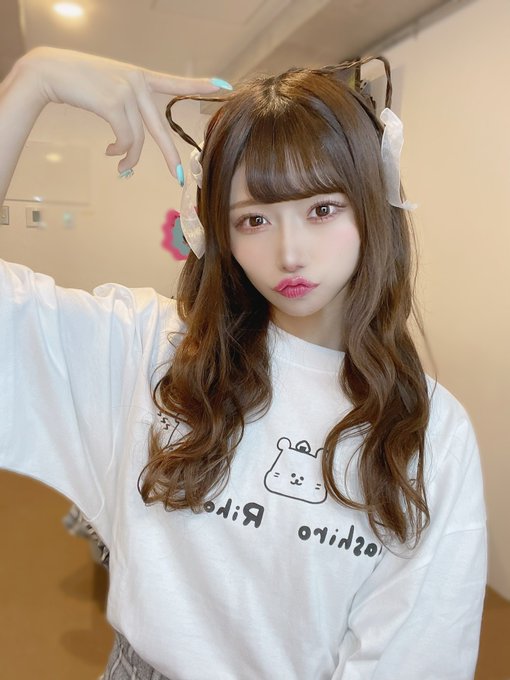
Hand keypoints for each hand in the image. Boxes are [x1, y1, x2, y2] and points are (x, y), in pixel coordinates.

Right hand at [17, 47, 227, 179]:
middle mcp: (138, 82)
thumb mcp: (109, 89)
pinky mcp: (114, 103)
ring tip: (121, 166)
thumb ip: (127, 107)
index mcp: (140, 77)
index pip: (174, 83)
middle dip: (170, 156)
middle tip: (179, 176)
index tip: (223, 85)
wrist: (50, 71)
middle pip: (161, 128)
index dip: (199, 86)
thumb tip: (130, 145)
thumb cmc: (78, 82)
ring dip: (129, 158)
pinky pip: (125, 139)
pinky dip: (120, 151)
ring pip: (139, 139)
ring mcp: (127, 92)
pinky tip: (110, 153)